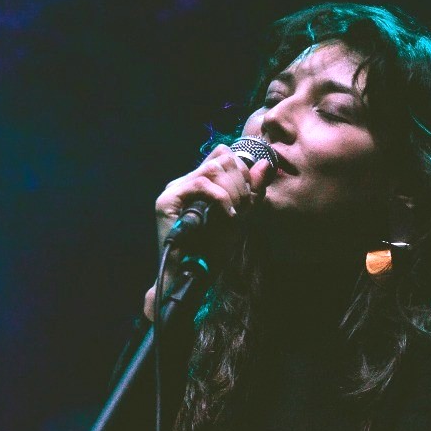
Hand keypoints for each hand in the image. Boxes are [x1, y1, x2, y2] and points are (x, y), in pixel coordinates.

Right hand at [145, 143, 273, 319]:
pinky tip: (228, 215)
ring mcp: (174, 190)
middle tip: (244, 208)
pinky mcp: (167, 201)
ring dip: (232, 191)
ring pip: (212, 169)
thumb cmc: (213, 250)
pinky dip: (221, 198)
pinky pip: (201, 184)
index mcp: (199, 183)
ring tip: (236, 213)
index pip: (223, 155)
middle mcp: (184, 182)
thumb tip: (264, 164)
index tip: (250, 196)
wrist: (194, 276)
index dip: (243, 169)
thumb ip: (252, 191)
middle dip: (241, 183)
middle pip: (221, 159)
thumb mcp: (241, 216)